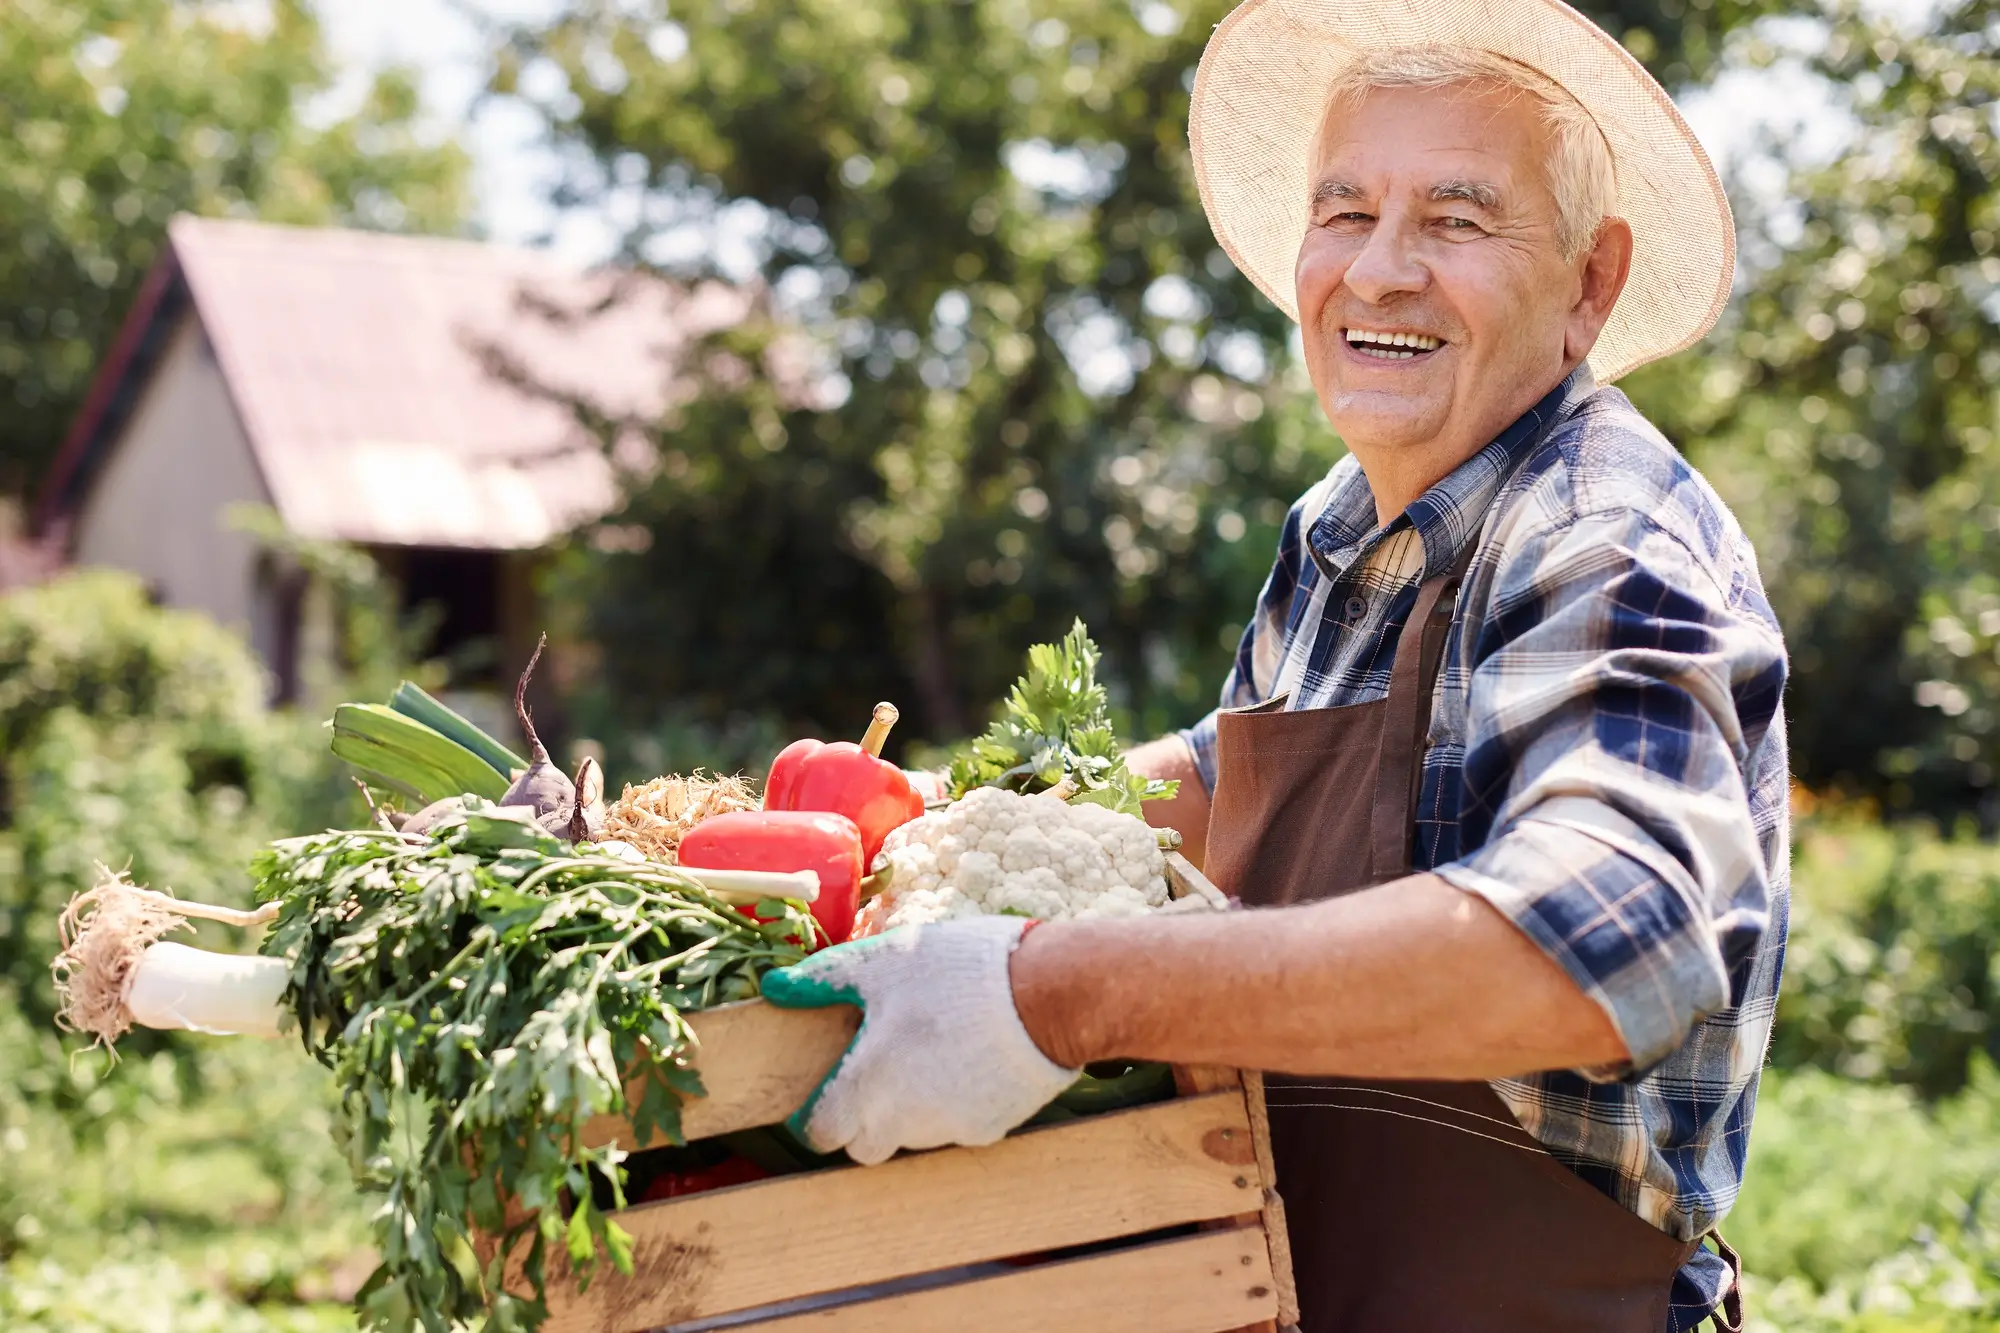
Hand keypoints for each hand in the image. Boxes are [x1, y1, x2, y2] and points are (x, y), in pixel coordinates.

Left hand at [760, 916, 1080, 1164]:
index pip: (818, 1134)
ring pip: (908, 1137)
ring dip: (904, 1110)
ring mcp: (948, 1133)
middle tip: (870, 1068)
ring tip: (921, 1053)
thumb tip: (773, 988)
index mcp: (865, 1088)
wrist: (1049, 996)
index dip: (812, 1114)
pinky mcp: (989, 1131)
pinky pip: (953, 1128)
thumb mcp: (879, 962)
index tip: (821, 1085)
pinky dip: (949, 1104)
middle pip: (861, 1144)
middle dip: (857, 1117)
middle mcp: (901, 1124)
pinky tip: (964, 1060)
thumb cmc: (955, 975)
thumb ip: (820, 981)